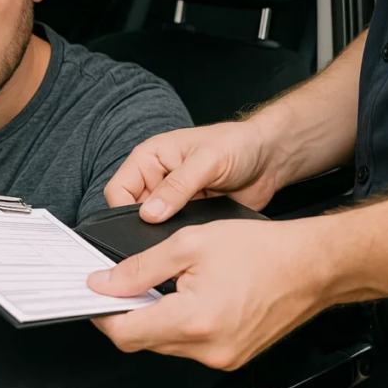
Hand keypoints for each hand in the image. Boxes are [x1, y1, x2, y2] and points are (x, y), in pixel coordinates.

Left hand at [87, 218, 331, 370]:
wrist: (313, 266)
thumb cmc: (262, 250)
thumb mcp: (190, 243)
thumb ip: (141, 267)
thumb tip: (105, 282)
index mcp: (193, 320)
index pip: (125, 333)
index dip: (102, 314)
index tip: (94, 295)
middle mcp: (207, 348)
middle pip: (143, 341)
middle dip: (127, 313)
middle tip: (125, 283)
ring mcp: (222, 357)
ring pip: (165, 344)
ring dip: (154, 318)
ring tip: (164, 285)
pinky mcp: (232, 357)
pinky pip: (190, 346)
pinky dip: (179, 324)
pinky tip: (187, 297)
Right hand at [104, 120, 283, 222]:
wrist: (269, 159)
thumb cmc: (238, 144)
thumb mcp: (207, 161)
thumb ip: (178, 186)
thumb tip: (149, 213)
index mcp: (149, 158)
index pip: (118, 190)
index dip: (124, 210)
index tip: (143, 226)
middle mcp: (155, 179)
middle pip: (130, 211)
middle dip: (142, 226)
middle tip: (161, 238)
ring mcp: (171, 200)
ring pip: (151, 226)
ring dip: (162, 234)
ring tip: (180, 239)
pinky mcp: (187, 216)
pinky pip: (172, 234)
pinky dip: (178, 240)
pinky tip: (191, 242)